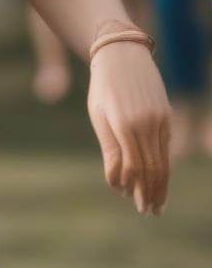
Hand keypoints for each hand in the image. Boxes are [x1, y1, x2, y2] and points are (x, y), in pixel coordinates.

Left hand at [87, 40, 171, 214]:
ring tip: (157, 203)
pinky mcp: (167, 116)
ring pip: (164, 160)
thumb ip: (110, 150)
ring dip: (161, 184)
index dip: (134, 186)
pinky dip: (164, 166)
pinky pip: (166, 147)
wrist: (122, 55)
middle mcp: (147, 123)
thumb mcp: (100, 117)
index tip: (132, 201)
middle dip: (151, 192)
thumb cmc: (103, 88)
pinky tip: (160, 178)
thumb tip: (118, 182)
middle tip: (148, 212)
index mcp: (125, 124)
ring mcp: (160, 120)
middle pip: (153, 167)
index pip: (134, 165)